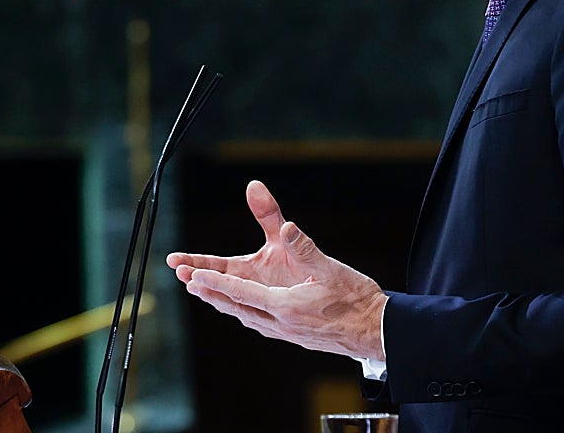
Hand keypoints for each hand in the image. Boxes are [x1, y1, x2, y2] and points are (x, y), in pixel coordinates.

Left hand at [166, 180, 387, 359]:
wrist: (378, 333)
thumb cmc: (357, 300)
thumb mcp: (329, 267)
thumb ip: (303, 246)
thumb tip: (285, 226)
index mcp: (286, 307)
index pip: (241, 292)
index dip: (214, 282)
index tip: (191, 275)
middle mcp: (281, 324)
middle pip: (236, 306)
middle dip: (209, 292)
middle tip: (185, 280)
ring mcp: (286, 333)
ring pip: (246, 316)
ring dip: (223, 302)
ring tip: (203, 291)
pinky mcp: (294, 336)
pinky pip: (259, 322)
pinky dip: (242, 310)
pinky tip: (241, 306)